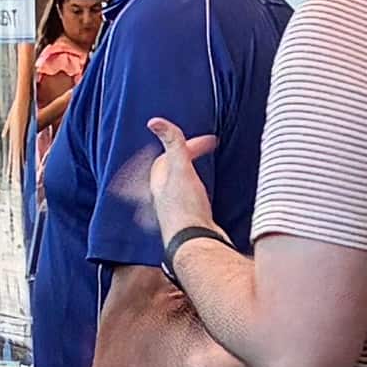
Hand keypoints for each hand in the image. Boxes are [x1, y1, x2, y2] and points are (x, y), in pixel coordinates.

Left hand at [133, 119, 215, 253]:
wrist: (196, 245)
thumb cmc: (186, 210)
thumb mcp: (180, 169)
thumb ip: (172, 144)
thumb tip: (154, 121)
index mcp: (160, 184)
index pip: (169, 155)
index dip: (189, 143)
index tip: (211, 141)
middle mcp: (164, 198)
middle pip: (171, 171)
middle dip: (186, 156)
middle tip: (205, 149)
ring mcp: (177, 211)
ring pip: (180, 187)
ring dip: (190, 174)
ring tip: (202, 169)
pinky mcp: (190, 223)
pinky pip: (191, 201)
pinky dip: (198, 192)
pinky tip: (205, 197)